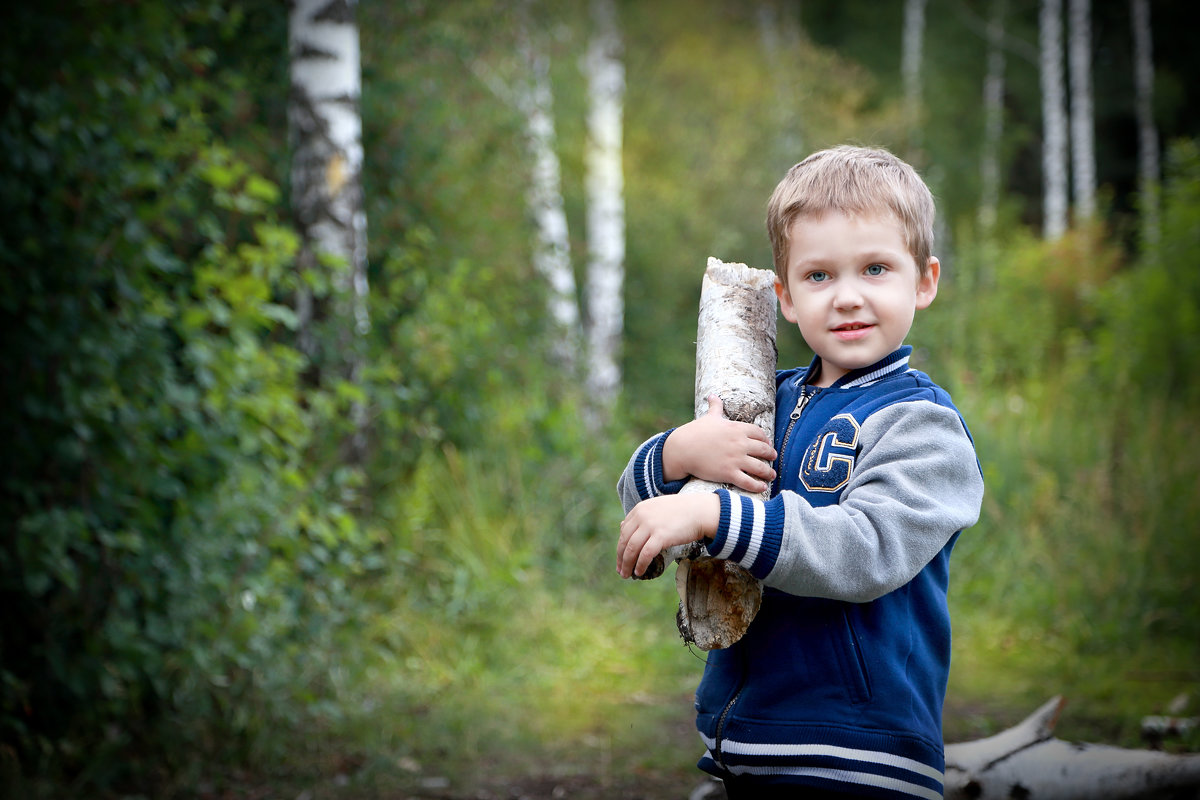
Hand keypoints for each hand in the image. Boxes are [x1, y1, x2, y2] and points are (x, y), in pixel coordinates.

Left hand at [616, 493, 720, 578]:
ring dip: (627, 564)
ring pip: (632, 549)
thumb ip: (642, 516)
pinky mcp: (661, 536)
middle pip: (625, 541)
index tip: (621, 558)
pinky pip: (645, 554)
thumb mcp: (658, 508)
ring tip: (627, 575)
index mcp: (640, 509)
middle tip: (621, 571)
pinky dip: (640, 565)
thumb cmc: (682, 511)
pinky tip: (639, 572)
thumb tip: (622, 526)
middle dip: (621, 558)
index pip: (624, 530)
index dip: (621, 546)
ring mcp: (650, 525)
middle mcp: (642, 516)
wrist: (701, 511)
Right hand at [662, 396, 776, 492]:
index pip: (759, 433)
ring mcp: (735, 459)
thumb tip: (713, 395)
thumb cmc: (695, 432)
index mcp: (737, 429)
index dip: (766, 439)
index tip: (767, 443)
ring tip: (772, 475)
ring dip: (768, 472)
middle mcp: (740, 444)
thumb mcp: (709, 417)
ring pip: (760, 467)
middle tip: (773, 458)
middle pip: (763, 450)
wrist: (682, 449)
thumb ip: (715, 407)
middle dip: (771, 454)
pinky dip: (758, 486)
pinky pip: (748, 482)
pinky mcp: (729, 473)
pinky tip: (762, 487)